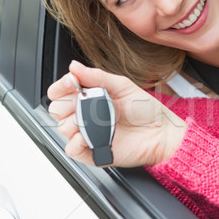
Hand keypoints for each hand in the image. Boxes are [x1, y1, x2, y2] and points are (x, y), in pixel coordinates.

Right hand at [47, 61, 185, 167]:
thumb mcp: (122, 85)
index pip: (60, 92)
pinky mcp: (93, 152)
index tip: (71, 83)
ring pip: (63, 128)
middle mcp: (86, 116)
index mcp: (90, 98)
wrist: (161, 132)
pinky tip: (91, 136)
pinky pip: (71, 149)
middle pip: (57, 110)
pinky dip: (77, 142)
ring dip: (75, 122)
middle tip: (86, 103)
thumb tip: (74, 66)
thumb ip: (96, 76)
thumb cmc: (146, 110)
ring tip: (96, 120)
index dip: (60, 87)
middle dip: (67, 104)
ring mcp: (88, 134)